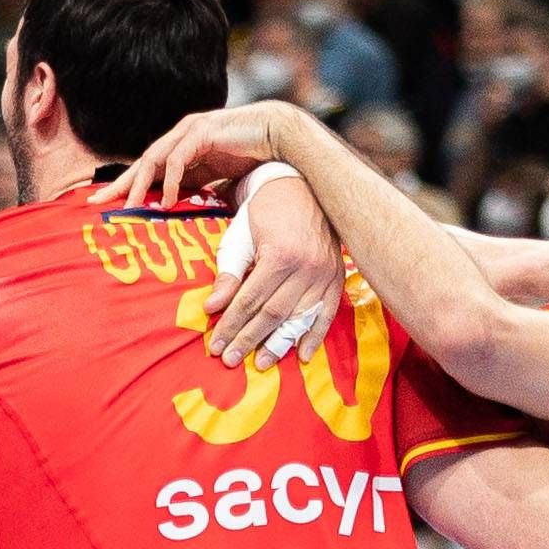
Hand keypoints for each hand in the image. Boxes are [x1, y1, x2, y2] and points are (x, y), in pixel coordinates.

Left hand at [103, 102, 297, 209]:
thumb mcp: (217, 177)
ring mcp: (190, 130)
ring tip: (129, 209)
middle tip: (97, 202)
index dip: (128, 185)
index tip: (107, 203)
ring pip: (154, 160)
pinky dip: (169, 182)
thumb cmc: (253, 155)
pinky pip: (177, 159)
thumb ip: (198, 188)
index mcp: (183, 146)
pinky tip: (165, 201)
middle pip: (143, 162)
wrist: (279, 134)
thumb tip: (181, 211)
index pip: (149, 167)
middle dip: (120, 184)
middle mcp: (181, 135)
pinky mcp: (202, 131)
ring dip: (140, 186)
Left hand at [204, 173, 344, 365]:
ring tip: (261, 362)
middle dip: (249, 339)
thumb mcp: (238, 239)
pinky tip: (304, 355)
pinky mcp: (336, 277)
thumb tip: (212, 308)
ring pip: (299, 318)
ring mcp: (324, 274)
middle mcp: (305, 268)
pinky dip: (316, 335)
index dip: (231, 325)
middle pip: (273, 314)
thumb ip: (228, 275)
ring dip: (280, 344)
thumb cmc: (262, 213)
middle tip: (231, 360)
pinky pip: (327, 313)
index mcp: (279, 256)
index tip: (216, 346)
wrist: (298, 186)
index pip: (249, 301)